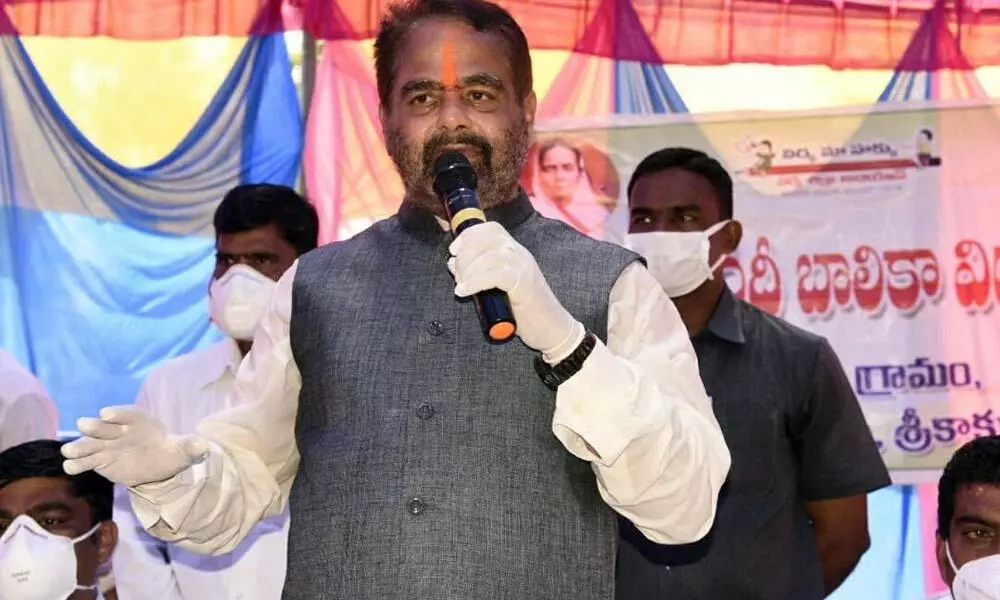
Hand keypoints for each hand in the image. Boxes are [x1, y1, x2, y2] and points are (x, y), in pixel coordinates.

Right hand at [61, 406, 208, 486]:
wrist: (158, 464)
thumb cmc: (170, 452)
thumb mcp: (184, 450)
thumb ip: (191, 447)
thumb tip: (204, 447)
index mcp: (140, 420)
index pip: (127, 413)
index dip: (118, 413)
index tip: (107, 413)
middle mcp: (120, 430)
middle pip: (105, 426)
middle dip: (95, 425)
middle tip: (83, 425)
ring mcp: (107, 445)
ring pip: (91, 444)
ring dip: (80, 446)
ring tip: (69, 452)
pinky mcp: (100, 461)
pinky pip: (87, 461)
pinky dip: (77, 463)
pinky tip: (70, 466)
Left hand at [448, 222, 581, 359]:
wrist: (552, 328)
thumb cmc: (524, 310)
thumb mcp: (497, 288)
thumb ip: (478, 274)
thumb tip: (452, 263)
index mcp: (515, 251)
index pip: (491, 229)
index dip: (469, 235)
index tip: (453, 250)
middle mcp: (520, 254)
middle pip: (486, 239)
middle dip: (464, 255)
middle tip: (457, 275)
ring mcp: (523, 268)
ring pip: (489, 256)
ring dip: (467, 269)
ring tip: (461, 285)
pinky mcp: (523, 285)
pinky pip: (495, 276)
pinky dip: (474, 282)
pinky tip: (463, 291)